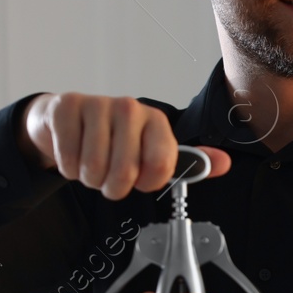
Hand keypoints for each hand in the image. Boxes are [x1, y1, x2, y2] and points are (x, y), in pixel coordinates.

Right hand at [19, 92, 230, 198]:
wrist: (68, 119)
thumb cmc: (113, 140)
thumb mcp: (152, 152)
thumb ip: (188, 162)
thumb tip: (224, 163)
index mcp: (156, 121)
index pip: (161, 166)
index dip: (146, 183)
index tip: (139, 179)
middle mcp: (129, 108)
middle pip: (125, 172)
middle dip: (113, 187)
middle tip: (109, 178)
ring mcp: (97, 105)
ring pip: (94, 168)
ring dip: (89, 179)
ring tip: (91, 165)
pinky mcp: (67, 108)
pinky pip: (68, 158)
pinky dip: (68, 167)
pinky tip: (73, 154)